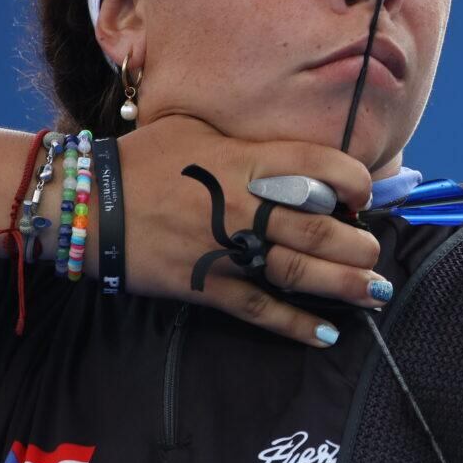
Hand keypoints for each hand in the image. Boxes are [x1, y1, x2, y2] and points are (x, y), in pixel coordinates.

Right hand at [104, 116, 386, 344]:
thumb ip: (248, 138)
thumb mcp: (198, 127)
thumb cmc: (146, 159)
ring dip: (344, 285)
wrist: (87, 203)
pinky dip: (296, 325)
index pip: (321, 167)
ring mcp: (225, 249)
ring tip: (374, 293)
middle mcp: (243, 206)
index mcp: (246, 161)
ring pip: (299, 271)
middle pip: (320, 228)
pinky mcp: (205, 285)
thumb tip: (293, 150)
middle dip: (358, 246)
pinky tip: (327, 335)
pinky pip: (260, 309)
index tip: (364, 196)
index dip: (354, 183)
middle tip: (373, 254)